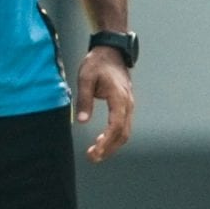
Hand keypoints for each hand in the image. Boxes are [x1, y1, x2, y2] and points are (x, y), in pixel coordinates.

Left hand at [75, 47, 133, 162]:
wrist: (112, 50)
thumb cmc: (98, 62)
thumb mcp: (86, 78)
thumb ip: (84, 100)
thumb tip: (80, 121)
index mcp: (119, 97)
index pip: (116, 126)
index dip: (106, 142)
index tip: (94, 152)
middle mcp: (127, 103)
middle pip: (123, 133)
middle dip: (109, 148)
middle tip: (92, 157)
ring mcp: (128, 103)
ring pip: (125, 131)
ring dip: (112, 145)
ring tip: (95, 153)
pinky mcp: (125, 104)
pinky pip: (124, 124)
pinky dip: (115, 136)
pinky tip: (102, 140)